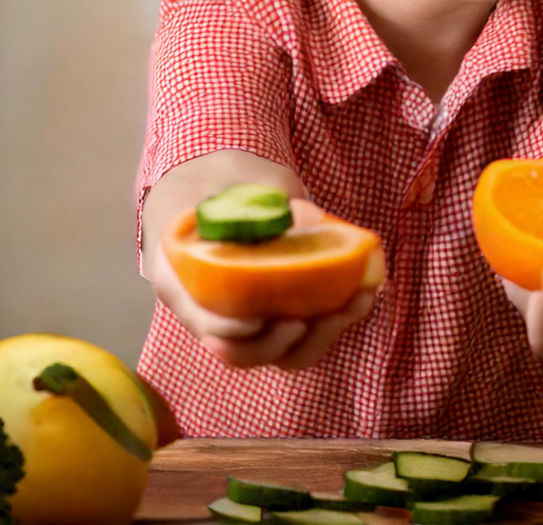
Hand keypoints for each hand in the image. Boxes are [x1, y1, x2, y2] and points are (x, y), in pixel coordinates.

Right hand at [149, 198, 381, 370]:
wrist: (224, 197)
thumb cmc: (224, 191)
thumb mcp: (235, 188)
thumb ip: (263, 205)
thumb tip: (306, 221)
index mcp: (181, 278)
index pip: (200, 319)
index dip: (226, 328)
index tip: (256, 321)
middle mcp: (209, 312)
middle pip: (237, 352)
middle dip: (274, 344)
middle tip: (303, 322)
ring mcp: (244, 322)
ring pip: (275, 353)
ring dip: (315, 339)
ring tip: (349, 306)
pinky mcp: (276, 321)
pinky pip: (300, 339)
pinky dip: (330, 324)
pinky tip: (362, 297)